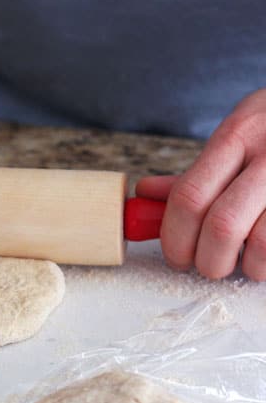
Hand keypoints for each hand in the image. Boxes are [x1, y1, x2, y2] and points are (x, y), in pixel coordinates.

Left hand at [136, 89, 265, 280]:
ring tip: (248, 261)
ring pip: (262, 246)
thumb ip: (197, 171)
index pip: (189, 197)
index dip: (174, 238)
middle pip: (222, 227)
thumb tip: (146, 195)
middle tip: (208, 266)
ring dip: (248, 267)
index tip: (176, 256)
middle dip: (208, 261)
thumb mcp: (239, 135)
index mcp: (238, 135)